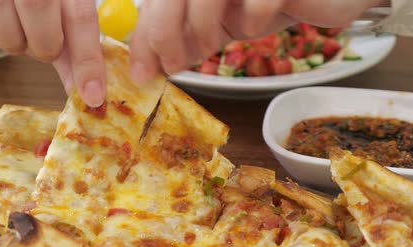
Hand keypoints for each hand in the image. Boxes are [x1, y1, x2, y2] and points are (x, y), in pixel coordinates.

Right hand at [0, 0, 105, 106]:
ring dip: (11, 41)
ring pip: (1, 23)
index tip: (92, 96)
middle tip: (40, 44)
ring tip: (12, 28)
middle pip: (39, 17)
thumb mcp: (60, 13)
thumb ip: (75, 50)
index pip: (81, 17)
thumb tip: (89, 95)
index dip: (87, 61)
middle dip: (44, 45)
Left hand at [129, 0, 388, 82]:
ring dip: (201, 29)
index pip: (155, 2)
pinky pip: (253, 5)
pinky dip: (250, 21)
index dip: (142, 37)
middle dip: (163, 35)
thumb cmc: (270, 2)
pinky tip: (258, 21)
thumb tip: (150, 65)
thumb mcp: (220, 23)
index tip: (142, 74)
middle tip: (172, 67)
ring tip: (212, 46)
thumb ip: (187, 38)